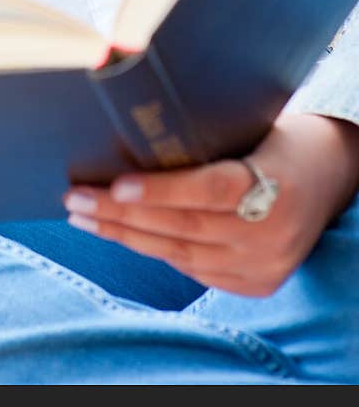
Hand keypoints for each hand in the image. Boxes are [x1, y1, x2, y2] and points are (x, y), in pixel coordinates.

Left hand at [63, 114, 358, 296]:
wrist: (335, 176)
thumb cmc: (279, 136)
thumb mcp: (252, 125)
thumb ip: (203, 136)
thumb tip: (129, 123)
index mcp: (273, 184)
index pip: (207, 190)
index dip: (158, 190)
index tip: (111, 183)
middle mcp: (272, 232)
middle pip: (184, 228)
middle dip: (120, 215)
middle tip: (75, 199)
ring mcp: (265, 264)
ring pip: (182, 255)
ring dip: (127, 237)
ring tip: (84, 218)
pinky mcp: (259, 283)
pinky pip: (196, 270)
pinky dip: (157, 252)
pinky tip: (124, 234)